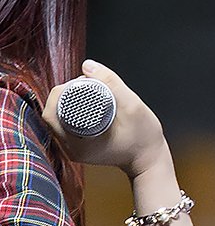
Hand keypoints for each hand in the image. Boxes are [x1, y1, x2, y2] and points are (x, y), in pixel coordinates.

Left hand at [42, 59, 168, 178]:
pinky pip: (66, 125)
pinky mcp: (79, 147)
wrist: (151, 160)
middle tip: (86, 84)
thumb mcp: (132, 107)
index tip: (82, 82)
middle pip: (52, 113)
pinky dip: (72, 110)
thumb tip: (87, 65)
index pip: (52, 112)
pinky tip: (85, 102)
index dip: (62, 91)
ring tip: (88, 91)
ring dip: (67, 101)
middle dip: (64, 94)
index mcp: (78, 145)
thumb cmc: (144, 139)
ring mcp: (74, 149)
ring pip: (58, 118)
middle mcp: (70, 149)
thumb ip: (111, 84)